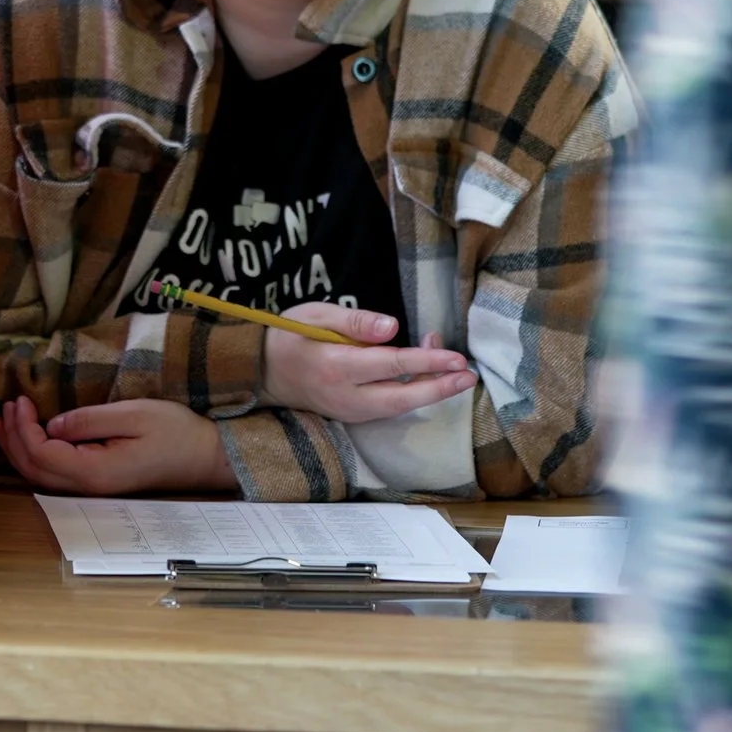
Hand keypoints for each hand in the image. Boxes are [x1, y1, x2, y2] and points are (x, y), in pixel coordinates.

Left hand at [0, 396, 237, 495]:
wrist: (205, 457)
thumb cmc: (176, 432)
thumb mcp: (134, 415)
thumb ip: (89, 420)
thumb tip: (53, 425)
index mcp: (95, 472)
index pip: (42, 454)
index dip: (24, 428)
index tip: (20, 398)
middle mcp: (88, 487)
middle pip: (33, 469)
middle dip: (12, 439)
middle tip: (5, 406)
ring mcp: (92, 489)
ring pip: (39, 476)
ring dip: (17, 449)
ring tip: (1, 423)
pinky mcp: (96, 482)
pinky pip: (53, 473)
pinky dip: (33, 455)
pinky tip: (25, 439)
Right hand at [263, 304, 474, 423]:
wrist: (262, 373)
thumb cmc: (290, 336)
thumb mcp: (315, 315)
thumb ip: (355, 321)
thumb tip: (394, 327)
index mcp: (335, 367)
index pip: (390, 365)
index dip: (426, 361)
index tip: (456, 358)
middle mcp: (345, 396)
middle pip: (401, 398)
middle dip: (439, 388)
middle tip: (469, 376)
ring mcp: (349, 411)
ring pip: (399, 406)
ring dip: (429, 389)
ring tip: (454, 366)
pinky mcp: (353, 416)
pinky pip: (389, 406)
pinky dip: (412, 390)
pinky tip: (426, 369)